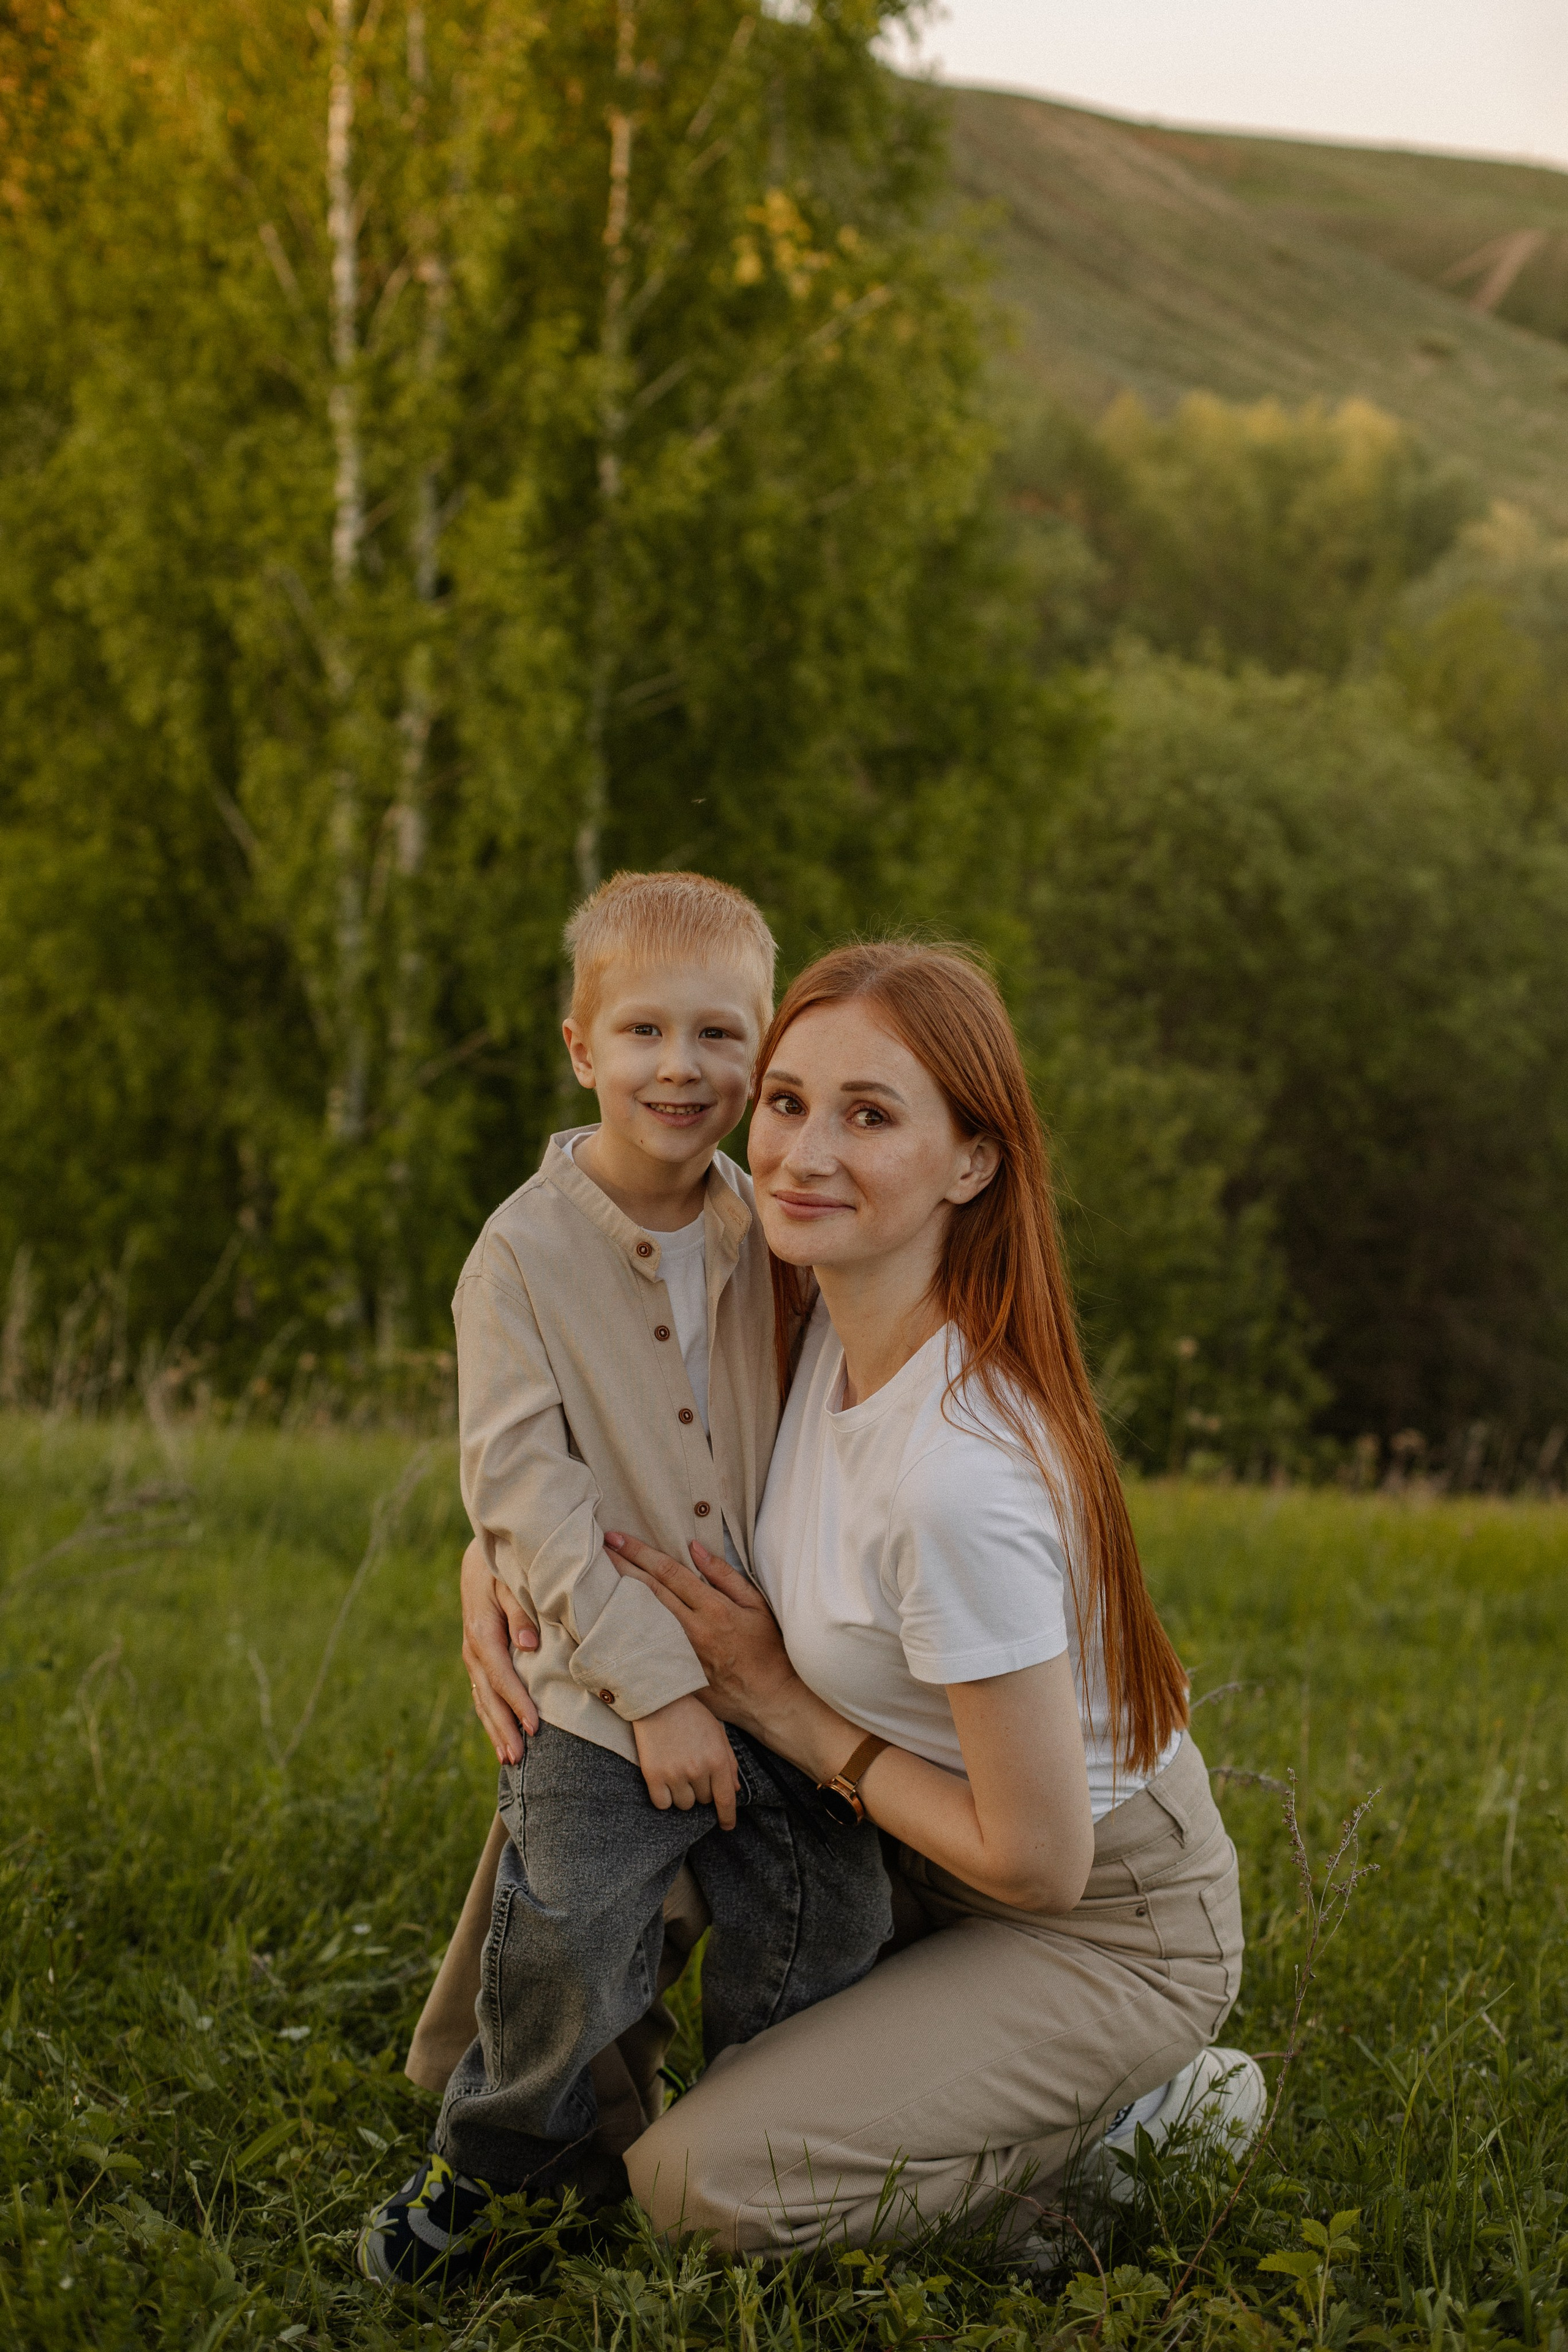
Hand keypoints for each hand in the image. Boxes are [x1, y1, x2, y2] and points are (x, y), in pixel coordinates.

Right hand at [460, 1535, 540, 1764]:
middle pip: (488, 1697)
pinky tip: (501, 1739)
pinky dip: (492, 1717)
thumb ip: (520, 1613)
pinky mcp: (477, 1658)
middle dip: (503, 1728)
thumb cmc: (505, 1565)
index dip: (517, 1703)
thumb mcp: (512, 1581)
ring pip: (483, 1700)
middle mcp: (472, 1648)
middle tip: (519, 1758)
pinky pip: (483, 1694)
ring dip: (496, 1730)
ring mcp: (472, 1655)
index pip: (501, 1676)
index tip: (535, 1727)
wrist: (481, 1555)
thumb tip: (529, 1645)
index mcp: (481, 1631)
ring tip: (510, 1760)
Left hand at [604, 1533, 796, 1736]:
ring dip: (617, 1595)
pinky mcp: (674, 1673)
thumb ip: (725, 1576)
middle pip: (648, 1591)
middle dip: (621, 1566)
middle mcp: (692, 1630)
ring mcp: (680, 1654)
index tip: (617, 1537)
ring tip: (595, 1576)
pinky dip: (625, 1629)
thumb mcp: (756, 1606)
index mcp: (713, 1608)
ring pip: (641, 1618)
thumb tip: (695, 1548)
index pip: (669, 1572)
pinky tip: (608, 1618)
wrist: (769, 1699)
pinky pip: (644, 1646)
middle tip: (597, 1547)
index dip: (640, 1552)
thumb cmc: (768, 1649)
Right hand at [632, 1692, 739, 1828]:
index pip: (726, 1800)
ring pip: (684, 1805)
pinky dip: (665, 1797)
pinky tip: (665, 1782)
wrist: (659, 1701)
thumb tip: (733, 1790)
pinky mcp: (653, 1776)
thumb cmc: (692, 1715)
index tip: (727, 1825)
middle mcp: (698, 1771)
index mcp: (717, 1760)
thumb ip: (729, 1763)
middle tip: (693, 1769)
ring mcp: (675, 1774)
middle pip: (703, 1801)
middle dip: (702, 1790)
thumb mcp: (718, 1734)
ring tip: (678, 1772)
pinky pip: (663, 1804)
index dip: (727, 1817)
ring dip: (684, 1794)